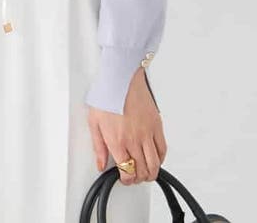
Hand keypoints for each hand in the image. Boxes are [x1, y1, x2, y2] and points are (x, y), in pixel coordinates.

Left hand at [88, 68, 166, 183]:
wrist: (120, 77)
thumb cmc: (106, 95)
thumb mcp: (94, 122)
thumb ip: (98, 146)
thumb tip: (101, 164)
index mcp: (117, 141)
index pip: (127, 171)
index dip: (127, 180)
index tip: (124, 178)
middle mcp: (134, 140)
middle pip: (142, 170)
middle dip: (138, 179)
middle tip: (134, 176)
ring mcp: (147, 133)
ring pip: (155, 164)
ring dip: (151, 173)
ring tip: (146, 172)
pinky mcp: (156, 125)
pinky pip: (162, 148)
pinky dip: (161, 158)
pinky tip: (155, 159)